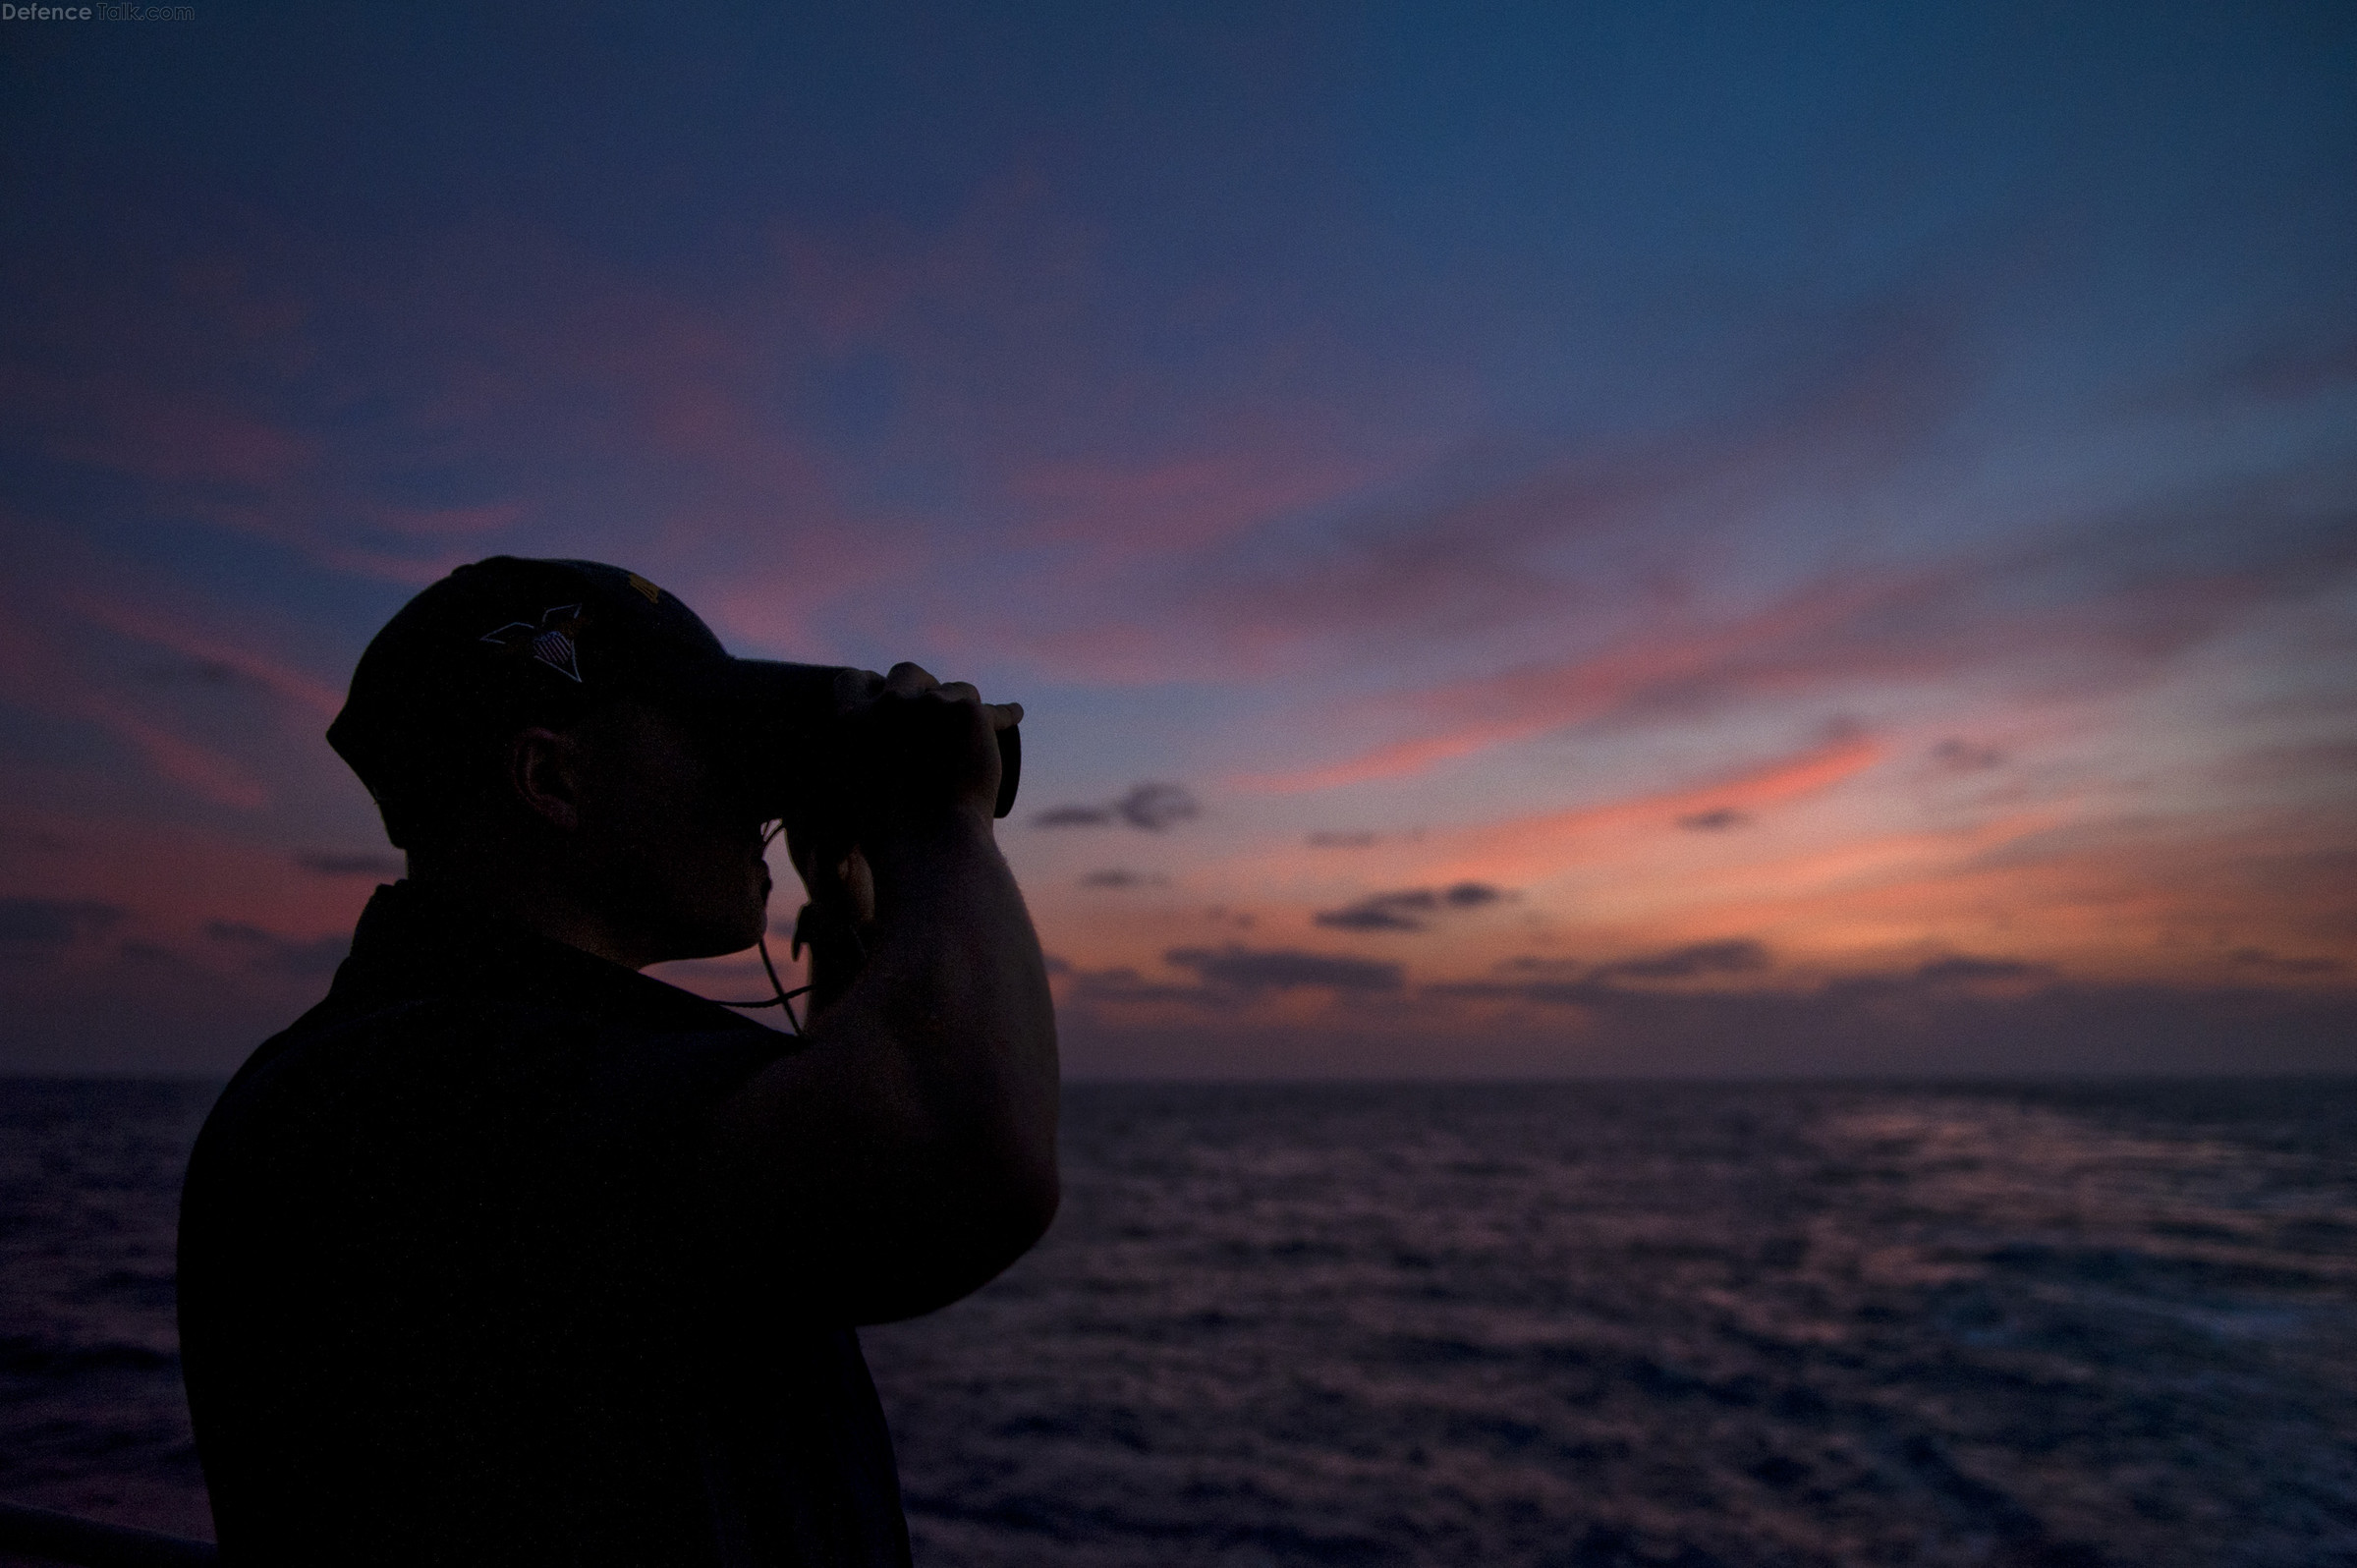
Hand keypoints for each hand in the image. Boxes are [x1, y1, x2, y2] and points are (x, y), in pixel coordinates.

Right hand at [835, 662, 1021, 833]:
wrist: (929, 843)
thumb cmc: (891, 835)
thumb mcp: (856, 794)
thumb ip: (857, 767)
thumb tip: (874, 758)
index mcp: (850, 721)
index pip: (853, 680)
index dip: (871, 687)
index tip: (884, 699)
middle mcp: (888, 703)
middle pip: (907, 672)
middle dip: (920, 686)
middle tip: (933, 715)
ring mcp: (929, 704)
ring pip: (955, 690)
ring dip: (961, 705)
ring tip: (971, 732)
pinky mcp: (968, 712)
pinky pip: (991, 709)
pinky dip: (1002, 717)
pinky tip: (1012, 715)